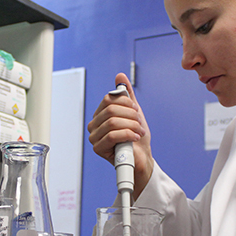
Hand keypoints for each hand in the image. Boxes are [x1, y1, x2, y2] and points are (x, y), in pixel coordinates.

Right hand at [87, 73, 153, 199]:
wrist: (141, 158)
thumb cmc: (136, 138)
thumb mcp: (134, 112)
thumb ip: (126, 95)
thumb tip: (120, 76)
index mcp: (100, 115)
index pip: (108, 99)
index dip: (125, 102)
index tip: (136, 110)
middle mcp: (94, 125)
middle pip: (110, 110)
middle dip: (130, 115)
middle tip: (139, 123)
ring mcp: (94, 137)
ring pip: (112, 122)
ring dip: (131, 126)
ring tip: (139, 131)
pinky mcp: (98, 148)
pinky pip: (113, 135)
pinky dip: (128, 135)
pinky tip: (135, 138)